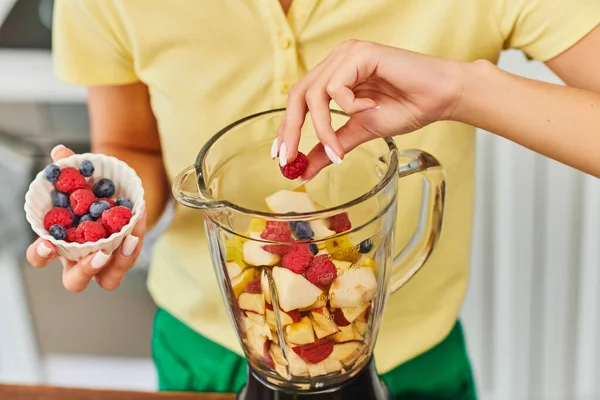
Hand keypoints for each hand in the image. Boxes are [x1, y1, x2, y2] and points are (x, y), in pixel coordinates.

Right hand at [25, 145, 146, 291]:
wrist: (121, 189)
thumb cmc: (92, 189)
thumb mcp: (81, 177)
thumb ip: (69, 167)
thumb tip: (61, 152)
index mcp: (59, 244)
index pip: (40, 257)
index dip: (40, 254)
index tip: (47, 244)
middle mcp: (80, 259)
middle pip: (75, 281)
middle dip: (85, 270)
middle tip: (98, 254)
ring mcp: (106, 262)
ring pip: (109, 279)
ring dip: (120, 262)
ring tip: (129, 239)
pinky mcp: (127, 256)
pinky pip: (131, 255)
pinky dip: (137, 237)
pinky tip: (140, 216)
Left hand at [277, 40, 463, 178]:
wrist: (442, 97)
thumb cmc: (407, 108)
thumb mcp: (360, 132)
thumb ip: (332, 146)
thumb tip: (304, 169)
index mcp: (334, 76)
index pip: (299, 101)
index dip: (287, 128)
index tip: (280, 156)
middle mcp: (337, 62)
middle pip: (297, 94)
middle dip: (290, 130)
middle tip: (289, 159)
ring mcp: (347, 55)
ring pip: (314, 94)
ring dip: (322, 129)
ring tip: (338, 150)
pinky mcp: (360, 53)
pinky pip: (337, 87)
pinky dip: (350, 106)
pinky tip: (372, 108)